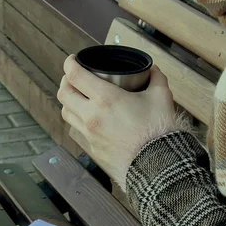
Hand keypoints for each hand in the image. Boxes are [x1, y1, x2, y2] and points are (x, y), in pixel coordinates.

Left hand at [58, 55, 184, 187]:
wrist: (156, 164)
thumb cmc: (158, 130)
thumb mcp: (161, 97)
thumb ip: (156, 79)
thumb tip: (153, 70)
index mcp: (105, 99)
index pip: (75, 76)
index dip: (70, 64)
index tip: (72, 60)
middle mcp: (92, 116)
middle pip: (64, 93)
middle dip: (66, 81)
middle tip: (73, 76)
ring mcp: (89, 133)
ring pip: (66, 112)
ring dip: (68, 101)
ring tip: (77, 96)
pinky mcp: (92, 148)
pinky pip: (77, 129)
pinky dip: (78, 119)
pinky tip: (87, 116)